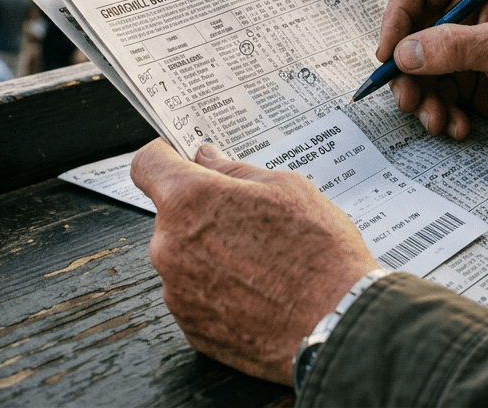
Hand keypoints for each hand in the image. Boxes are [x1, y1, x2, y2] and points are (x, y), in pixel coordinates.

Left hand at [130, 138, 378, 383]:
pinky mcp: (191, 329)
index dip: (164, 157)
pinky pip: (196, 296)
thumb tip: (208, 160)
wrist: (339, 323)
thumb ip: (234, 171)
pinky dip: (218, 291)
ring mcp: (177, 293)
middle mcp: (170, 248)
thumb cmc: (319, 254)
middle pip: (172, 217)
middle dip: (202, 214)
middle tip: (248, 221)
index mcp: (190, 202)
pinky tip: (258, 292)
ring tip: (262, 263)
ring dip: (211, 255)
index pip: (148, 165)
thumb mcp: (286, 188)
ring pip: (184, 259)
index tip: (177, 159)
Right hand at [377, 0, 487, 143]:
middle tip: (407, 100)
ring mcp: (459, 52)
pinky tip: (458, 127)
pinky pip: (432, 96)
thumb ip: (455, 46)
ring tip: (437, 121)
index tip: (388, 53)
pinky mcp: (463, 84)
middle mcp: (460, 15)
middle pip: (407, 34)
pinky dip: (439, 114)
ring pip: (415, 71)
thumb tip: (403, 54)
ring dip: (420, 100)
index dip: (395, 17)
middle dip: (404, 71)